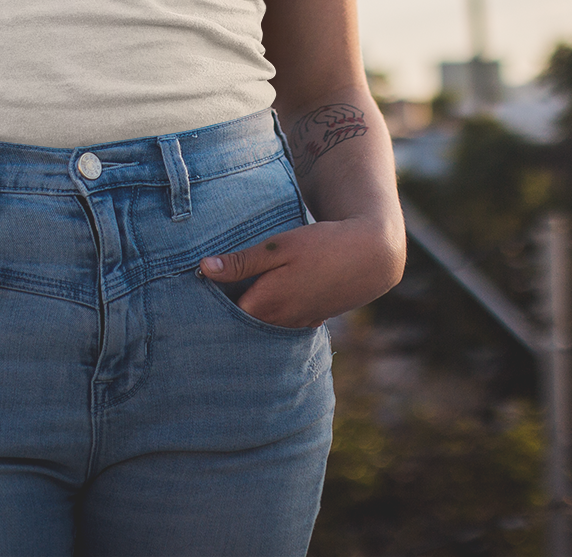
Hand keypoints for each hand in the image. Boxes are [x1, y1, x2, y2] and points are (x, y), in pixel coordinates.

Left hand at [199, 215, 403, 328]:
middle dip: (227, 311)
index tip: (199, 285)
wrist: (371, 255)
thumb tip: (204, 268)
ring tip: (239, 293)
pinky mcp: (311, 321)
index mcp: (266, 303)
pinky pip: (282, 325)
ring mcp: (297, 324)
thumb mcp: (279, 246)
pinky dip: (272, 315)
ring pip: (262, 326)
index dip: (210, 301)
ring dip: (251, 313)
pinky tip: (271, 297)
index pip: (224, 313)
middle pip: (241, 324)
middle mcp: (280, 321)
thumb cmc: (322, 245)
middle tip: (214, 291)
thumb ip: (242, 261)